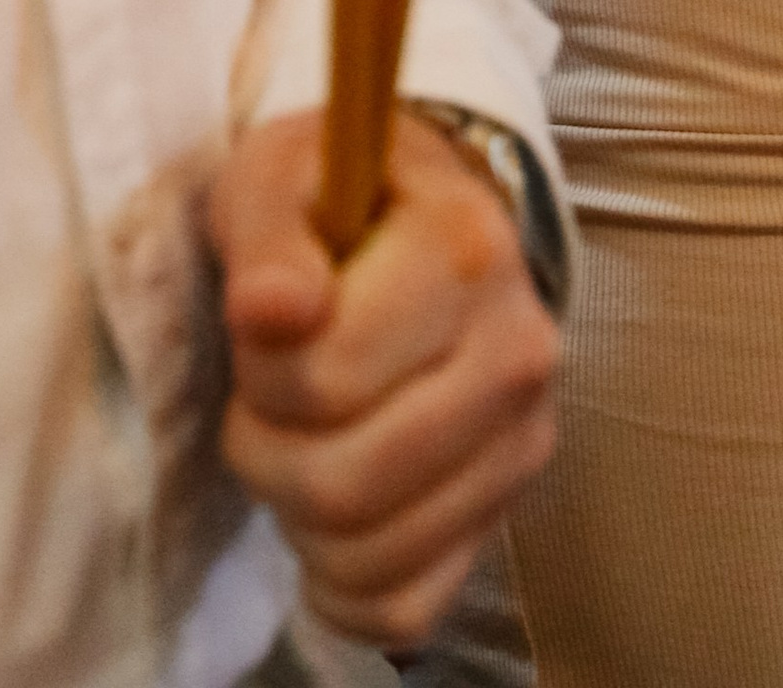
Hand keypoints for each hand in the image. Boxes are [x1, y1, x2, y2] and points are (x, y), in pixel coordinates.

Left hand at [211, 105, 559, 653]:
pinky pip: (405, 609)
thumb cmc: (332, 195)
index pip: (329, 375)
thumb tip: (270, 311)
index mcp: (468, 251)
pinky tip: (326, 516)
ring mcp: (521, 444)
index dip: (261, 366)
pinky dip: (340, 584)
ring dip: (295, 514)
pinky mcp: (505, 514)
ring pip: (371, 555)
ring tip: (298, 442)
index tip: (262, 324)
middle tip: (263, 398)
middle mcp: (518, 352)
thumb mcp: (280, 174)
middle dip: (266, 449)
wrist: (417, 222)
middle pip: (345, 481)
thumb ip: (268, 235)